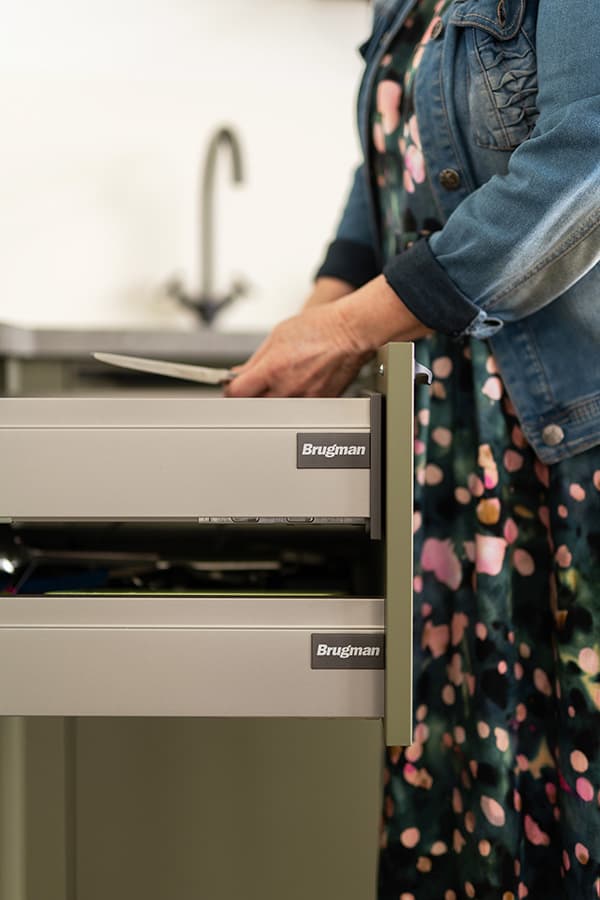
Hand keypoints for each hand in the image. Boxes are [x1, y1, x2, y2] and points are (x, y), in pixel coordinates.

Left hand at [224, 301, 370, 397]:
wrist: (350, 333)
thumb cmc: (320, 329)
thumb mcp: (277, 336)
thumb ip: (254, 360)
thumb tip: (239, 374)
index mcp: (273, 370)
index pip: (237, 393)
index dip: (230, 390)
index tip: (231, 387)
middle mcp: (287, 389)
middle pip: (254, 405)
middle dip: (251, 394)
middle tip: (256, 382)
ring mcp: (304, 399)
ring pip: (276, 409)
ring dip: (273, 398)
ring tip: (284, 378)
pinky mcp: (319, 404)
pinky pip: (297, 408)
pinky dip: (294, 398)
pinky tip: (300, 382)